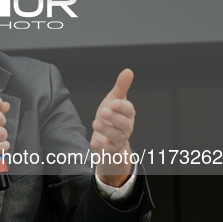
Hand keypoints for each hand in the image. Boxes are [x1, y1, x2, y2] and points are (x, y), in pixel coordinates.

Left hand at [91, 69, 135, 185]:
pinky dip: (101, 148)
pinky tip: (93, 143)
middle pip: (123, 123)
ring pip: (116, 136)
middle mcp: (126, 128)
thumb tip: (128, 71)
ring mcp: (118, 140)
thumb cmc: (111, 117)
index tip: (113, 102)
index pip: (128, 110)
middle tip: (104, 111)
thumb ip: (121, 87)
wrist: (106, 139)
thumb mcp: (114, 100)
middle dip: (114, 117)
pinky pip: (107, 150)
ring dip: (106, 130)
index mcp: (128, 114)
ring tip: (95, 123)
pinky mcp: (110, 151)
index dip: (122, 106)